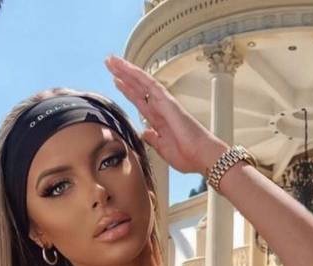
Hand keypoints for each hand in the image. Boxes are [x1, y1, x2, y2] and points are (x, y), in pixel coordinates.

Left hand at [104, 54, 225, 174]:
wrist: (202, 157)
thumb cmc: (189, 156)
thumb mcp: (163, 150)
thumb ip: (153, 140)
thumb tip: (144, 132)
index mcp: (160, 122)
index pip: (140, 101)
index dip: (128, 91)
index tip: (117, 82)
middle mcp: (161, 109)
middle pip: (139, 88)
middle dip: (124, 76)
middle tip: (110, 64)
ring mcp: (164, 103)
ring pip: (142, 82)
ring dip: (127, 71)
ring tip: (112, 61)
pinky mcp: (167, 101)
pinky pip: (150, 84)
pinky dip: (138, 74)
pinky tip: (127, 67)